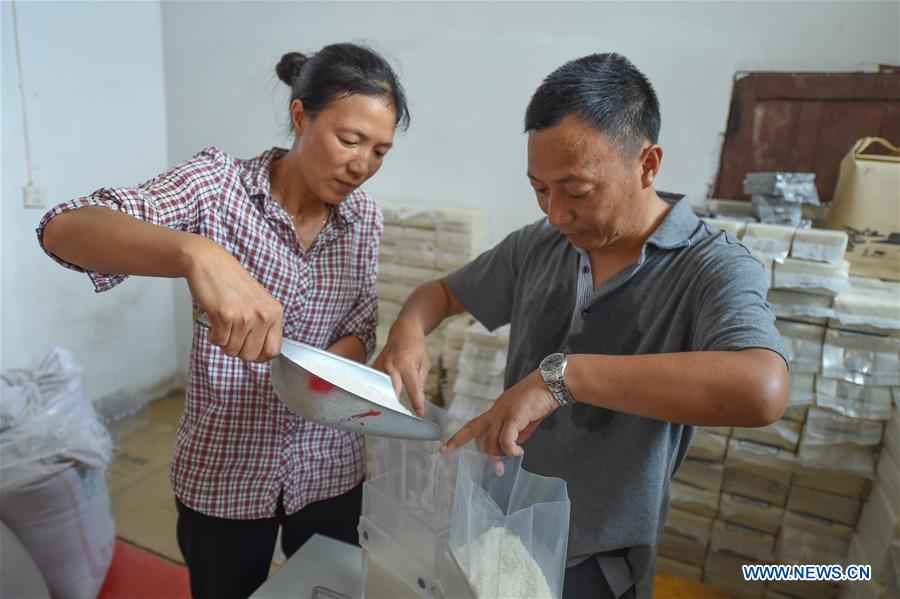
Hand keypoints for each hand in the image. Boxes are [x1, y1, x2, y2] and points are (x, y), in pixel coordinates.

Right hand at [184, 237, 282, 361]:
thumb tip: (261, 353)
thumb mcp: (258, 303)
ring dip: (224, 340)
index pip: (273, 351)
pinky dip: (213, 335)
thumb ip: (263, 325)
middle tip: (232, 333)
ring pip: (233, 350)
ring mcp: (246, 316)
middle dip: (237, 349)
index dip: (258, 355)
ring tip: (223, 323)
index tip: (248, 349)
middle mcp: (264, 315)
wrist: (210, 263)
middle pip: (251, 355)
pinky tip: (215, 320)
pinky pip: (218, 341)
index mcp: (275, 313)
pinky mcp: (226, 315)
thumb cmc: (231, 282)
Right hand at [372, 318, 429, 414]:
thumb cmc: (417, 347)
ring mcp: (381, 365)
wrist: (404, 330)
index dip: (415, 402)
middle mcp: (392, 365)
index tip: (419, 413)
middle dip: (395, 405)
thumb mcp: (424, 363)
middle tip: (399, 418)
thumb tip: (419, 400)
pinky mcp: (375, 366)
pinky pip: (375, 382)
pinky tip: (377, 401)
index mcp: (407, 364)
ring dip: (383, 400)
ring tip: (385, 414)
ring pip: (380, 387)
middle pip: (392, 390)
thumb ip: (420, 382)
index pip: (412, 388)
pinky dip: (377, 391)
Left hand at [441, 370, 558, 456]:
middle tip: (450, 454)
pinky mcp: (515, 414)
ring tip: (500, 470)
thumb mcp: (523, 422)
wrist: (552, 385)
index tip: (445, 448)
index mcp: (496, 411)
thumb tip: (509, 448)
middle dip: (461, 441)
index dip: (459, 437)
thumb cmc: (539, 401)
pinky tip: (517, 453)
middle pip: (474, 429)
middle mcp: (496, 410)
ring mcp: (504, 411)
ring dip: (494, 457)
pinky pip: (506, 437)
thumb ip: (514, 434)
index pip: (474, 426)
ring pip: (491, 438)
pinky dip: (510, 449)